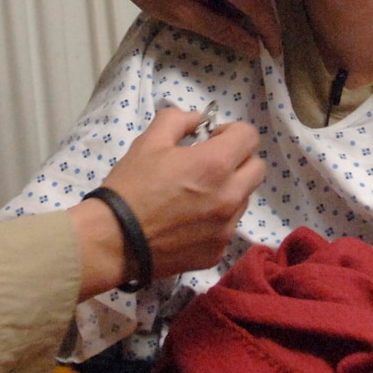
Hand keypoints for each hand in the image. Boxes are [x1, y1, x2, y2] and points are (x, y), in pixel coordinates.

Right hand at [70, 108, 262, 295]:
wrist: (114, 241)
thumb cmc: (131, 187)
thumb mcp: (149, 142)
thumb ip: (178, 120)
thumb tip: (198, 120)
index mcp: (215, 164)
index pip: (249, 136)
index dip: (231, 132)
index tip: (212, 139)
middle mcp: (230, 196)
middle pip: (257, 168)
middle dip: (239, 159)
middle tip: (211, 163)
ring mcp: (226, 228)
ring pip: (244, 199)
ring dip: (230, 190)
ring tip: (198, 194)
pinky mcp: (218, 252)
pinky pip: (227, 227)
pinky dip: (216, 219)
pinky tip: (188, 221)